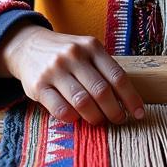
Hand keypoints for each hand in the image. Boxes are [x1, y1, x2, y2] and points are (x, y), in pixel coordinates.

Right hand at [0, 25, 144, 125]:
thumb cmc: (66, 54)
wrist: (28, 46)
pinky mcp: (39, 86)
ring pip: (83, 102)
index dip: (131, 99)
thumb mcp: (86, 50)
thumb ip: (104, 69)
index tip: (138, 113)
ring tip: (99, 120)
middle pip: (102, 91)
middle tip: (118, 120)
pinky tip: (77, 117)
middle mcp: (73, 55)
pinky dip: (73, 119)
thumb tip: (127, 101)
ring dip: (96, 117)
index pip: (117, 76)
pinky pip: (61, 110)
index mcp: (91, 46)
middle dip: (114, 112)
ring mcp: (55, 70)